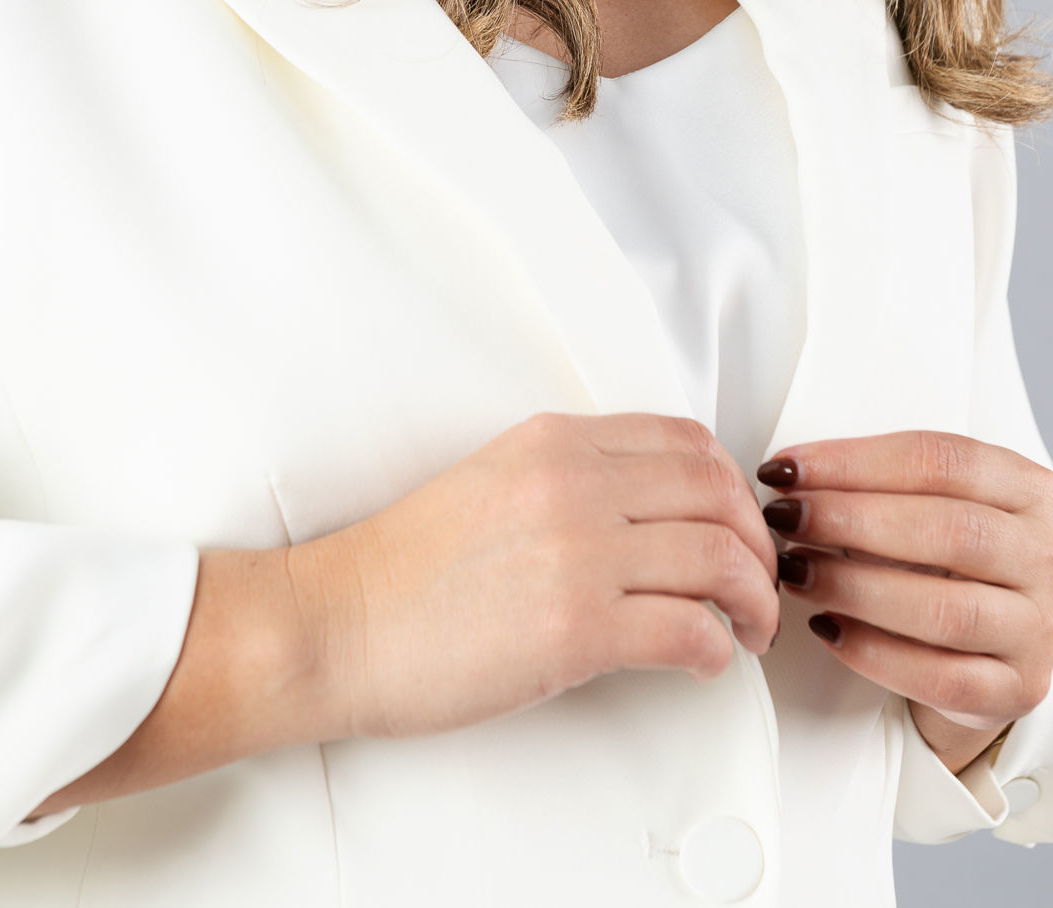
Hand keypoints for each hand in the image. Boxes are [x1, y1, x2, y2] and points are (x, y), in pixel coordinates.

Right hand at [292, 411, 779, 741]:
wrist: (339, 623)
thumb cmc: (404, 571)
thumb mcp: (495, 482)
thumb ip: (571, 480)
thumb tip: (646, 513)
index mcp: (554, 441)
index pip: (686, 440)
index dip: (733, 485)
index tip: (740, 520)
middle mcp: (575, 483)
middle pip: (718, 494)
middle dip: (758, 542)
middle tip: (760, 581)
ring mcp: (579, 553)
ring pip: (721, 559)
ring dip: (753, 601)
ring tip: (747, 629)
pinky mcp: (578, 628)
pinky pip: (691, 629)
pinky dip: (717, 649)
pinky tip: (705, 660)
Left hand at [759, 431, 1052, 770]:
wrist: (1005, 638)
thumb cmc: (961, 559)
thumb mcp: (944, 503)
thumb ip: (887, 486)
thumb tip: (795, 480)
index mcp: (1026, 490)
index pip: (940, 460)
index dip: (855, 462)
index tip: (789, 471)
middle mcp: (1043, 555)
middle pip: (948, 530)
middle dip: (851, 521)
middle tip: (787, 518)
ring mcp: (1037, 627)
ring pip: (946, 609)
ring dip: (855, 588)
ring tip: (798, 572)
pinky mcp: (1016, 687)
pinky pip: (943, 679)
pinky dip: (876, 653)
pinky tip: (829, 628)